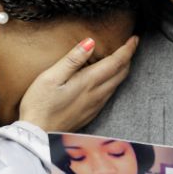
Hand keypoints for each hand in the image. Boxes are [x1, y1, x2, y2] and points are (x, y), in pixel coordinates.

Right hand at [19, 36, 137, 131]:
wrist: (37, 135)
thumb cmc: (39, 105)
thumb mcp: (51, 77)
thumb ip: (72, 59)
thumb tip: (90, 42)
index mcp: (88, 82)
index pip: (116, 62)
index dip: (128, 49)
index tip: (135, 38)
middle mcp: (97, 95)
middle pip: (121, 73)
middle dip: (128, 57)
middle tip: (130, 45)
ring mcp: (95, 106)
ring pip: (117, 84)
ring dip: (122, 69)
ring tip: (121, 58)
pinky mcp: (91, 113)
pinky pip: (109, 94)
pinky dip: (114, 81)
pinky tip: (107, 78)